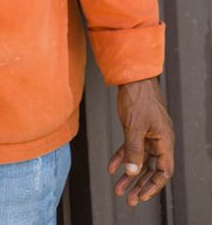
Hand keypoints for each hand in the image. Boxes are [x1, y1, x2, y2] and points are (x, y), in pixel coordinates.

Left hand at [108, 77, 173, 207]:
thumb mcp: (134, 126)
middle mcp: (159, 139)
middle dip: (139, 186)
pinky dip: (122, 158)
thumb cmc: (138, 97)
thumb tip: (132, 172)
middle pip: (151, 169)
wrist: (132, 76)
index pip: (163, 171)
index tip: (140, 196)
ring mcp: (148, 134)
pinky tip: (112, 168)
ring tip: (117, 189)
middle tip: (128, 199)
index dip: (153, 186)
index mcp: (164, 140)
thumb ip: (134, 150)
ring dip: (128, 175)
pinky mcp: (137, 128)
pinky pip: (131, 148)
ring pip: (139, 160)